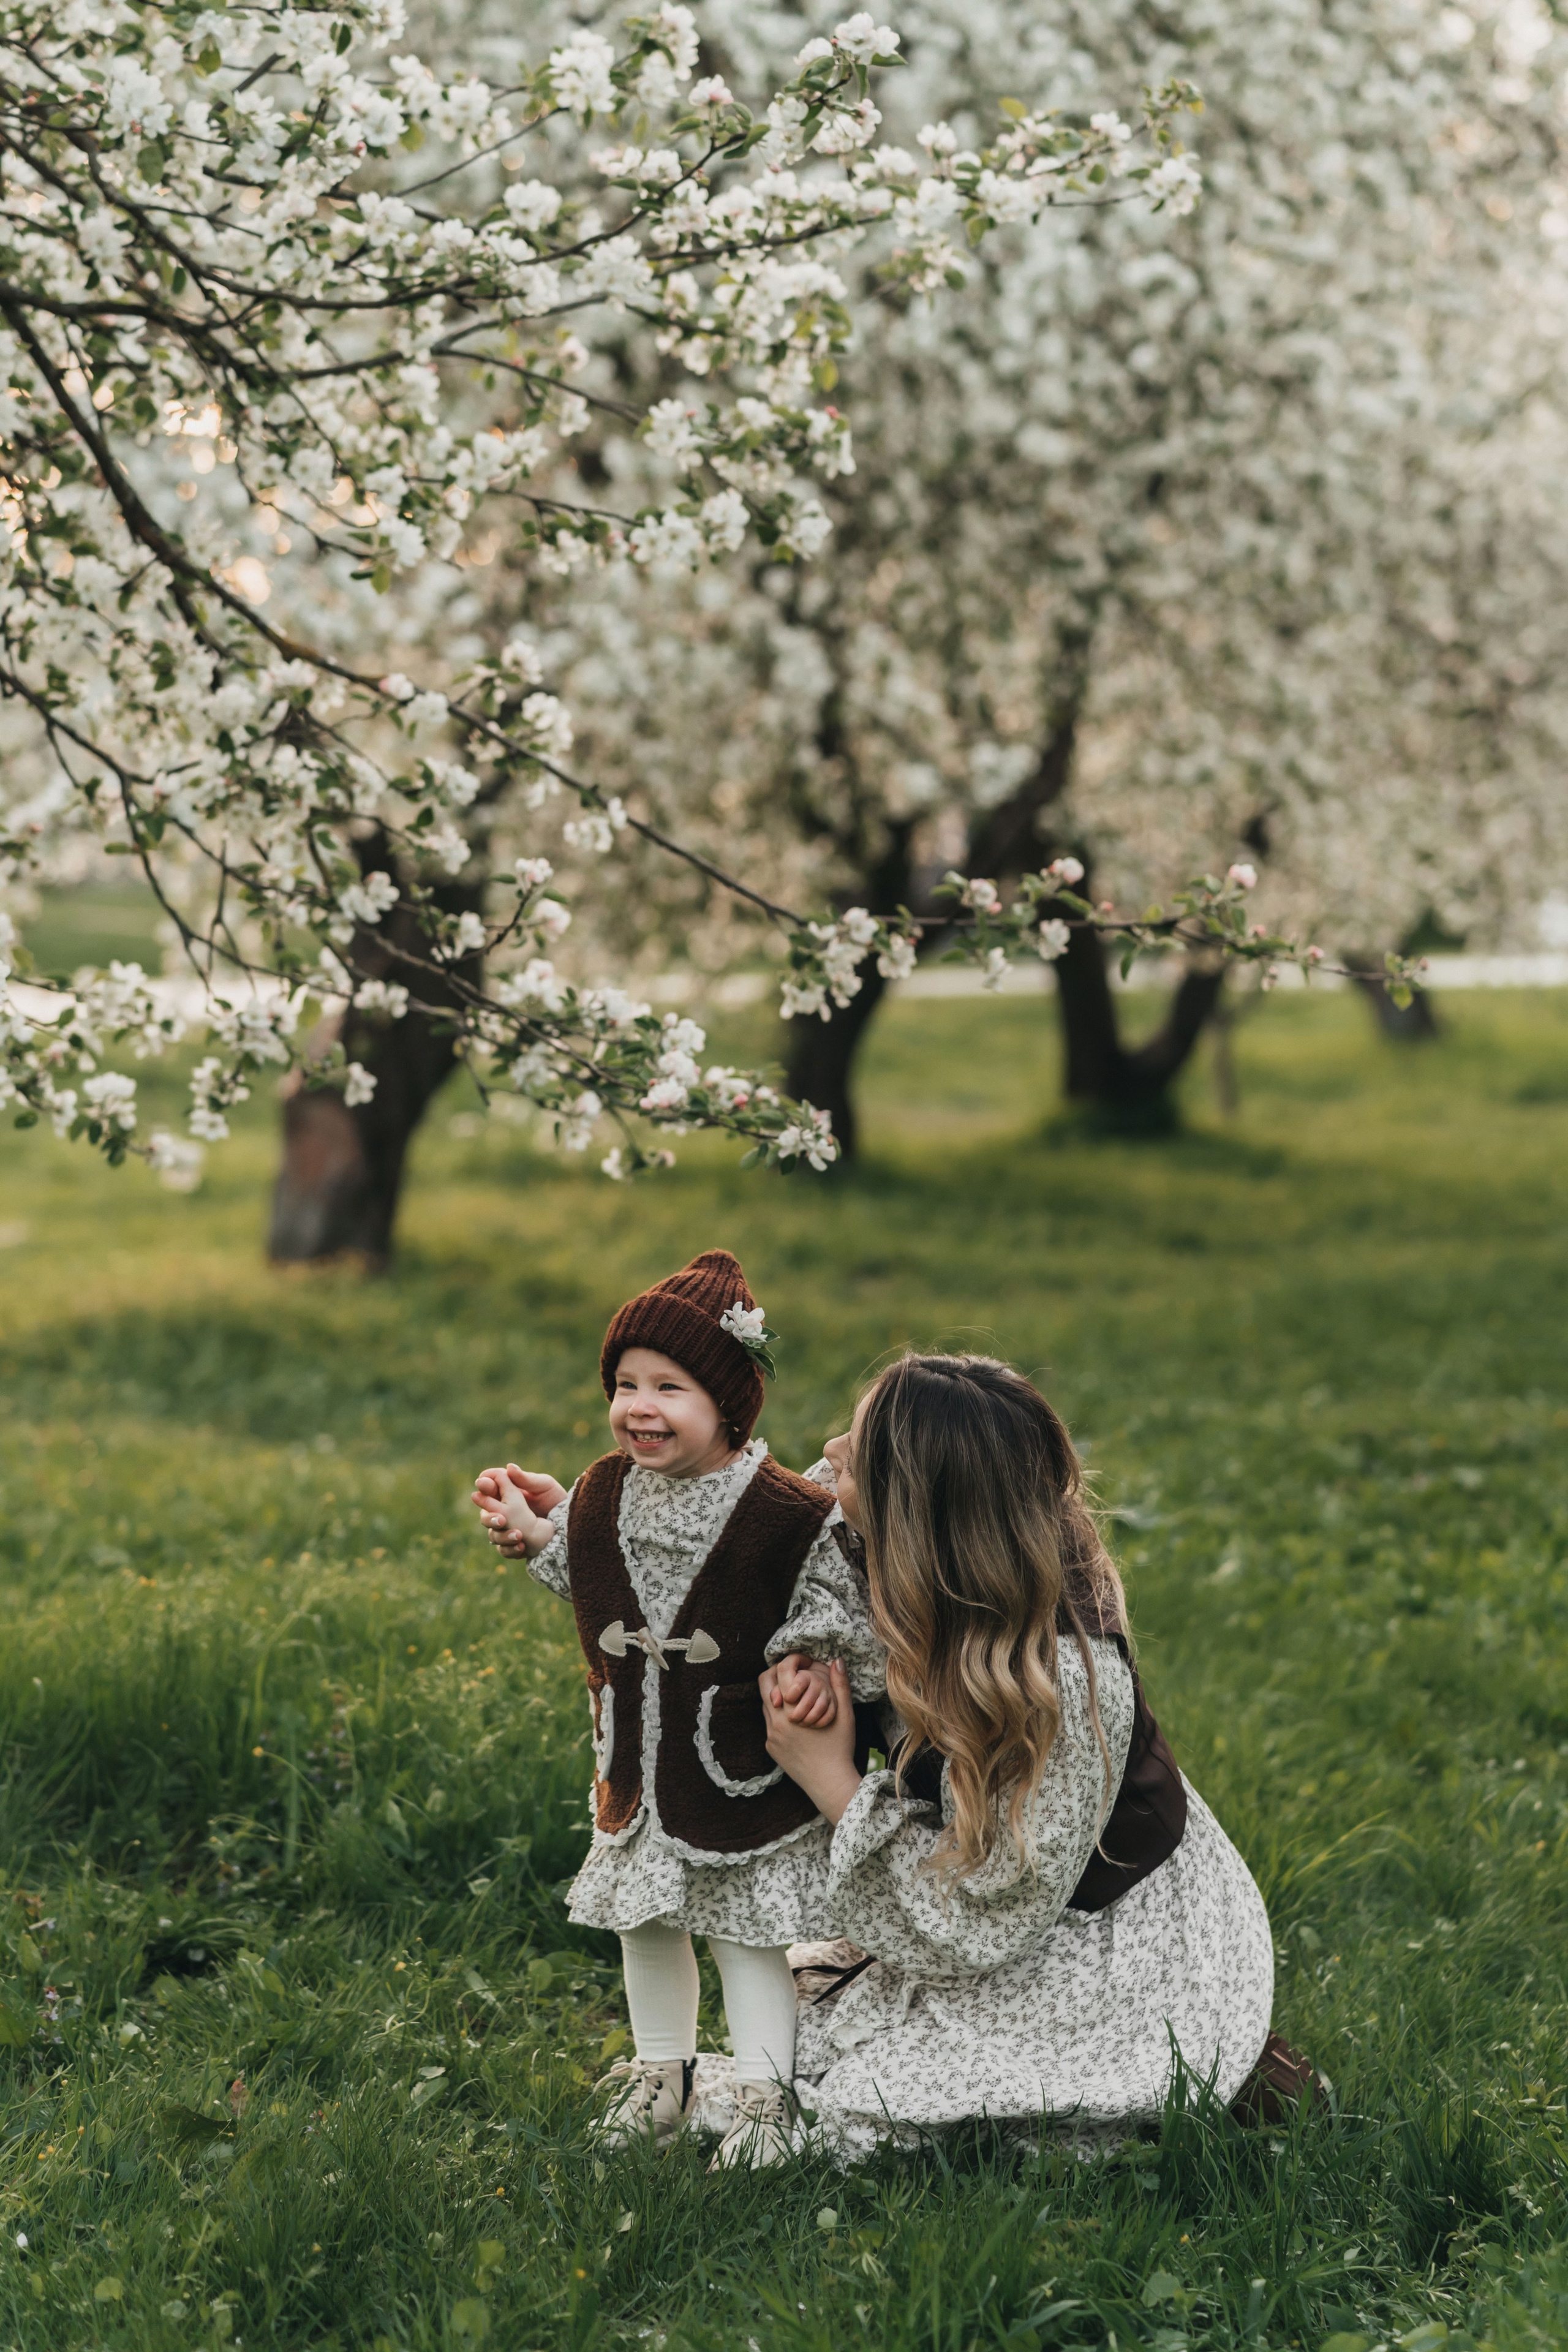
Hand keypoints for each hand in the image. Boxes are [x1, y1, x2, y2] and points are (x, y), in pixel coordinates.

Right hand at [470, 1464, 564, 1558]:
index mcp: (507, 1493)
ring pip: (493, 1534)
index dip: (484, 1485)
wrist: (569, 1522)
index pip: (488, 1488)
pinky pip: (505, 1550)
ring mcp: (507, 1529)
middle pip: (485, 1514)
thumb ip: (526, 1479)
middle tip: (501, 1518)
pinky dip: (511, 1549)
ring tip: (518, 1534)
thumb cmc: (555, 1498)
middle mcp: (502, 1512)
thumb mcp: (545, 1485)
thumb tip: (509, 1467)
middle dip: (488, 1516)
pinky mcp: (514, 1545)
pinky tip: (522, 1546)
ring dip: (501, 1535)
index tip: (484, 1484)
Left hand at [760, 1659, 860, 1824]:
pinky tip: (796, 1722)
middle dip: (777, 1677)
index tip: (801, 1666)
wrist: (830, 1783)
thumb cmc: (840, 1747)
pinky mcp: (770, 1748)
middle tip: (794, 1678)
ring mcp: (770, 1736)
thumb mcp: (846, 1714)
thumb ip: (840, 1684)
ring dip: (778, 1698)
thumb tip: (837, 1660)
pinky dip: (779, 1718)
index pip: (775, 1674)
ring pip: (766, 1706)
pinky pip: (769, 1725)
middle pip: (764, 1686)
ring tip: (797, 1699)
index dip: (787, 1665)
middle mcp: (775, 1722)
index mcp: (791, 1710)